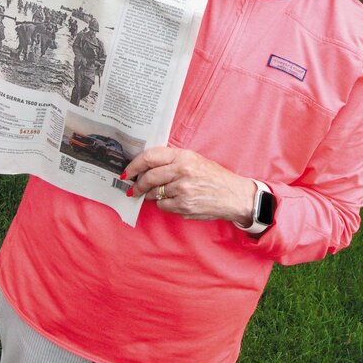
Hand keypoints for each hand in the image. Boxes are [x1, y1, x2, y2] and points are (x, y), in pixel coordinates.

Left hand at [124, 147, 256, 224]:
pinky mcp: (184, 206)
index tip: (127, 172)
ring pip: (154, 193)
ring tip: (157, 194)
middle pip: (148, 177)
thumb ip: (172, 161)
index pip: (150, 157)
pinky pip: (163, 206)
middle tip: (133, 189)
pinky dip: (164, 204)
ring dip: (151, 195)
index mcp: (184, 156)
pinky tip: (173, 201)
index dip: (134, 165)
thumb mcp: (195, 160)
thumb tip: (146, 168)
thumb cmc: (215, 177)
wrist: (235, 195)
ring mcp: (183, 190)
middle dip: (137, 185)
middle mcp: (182, 171)